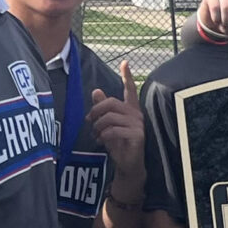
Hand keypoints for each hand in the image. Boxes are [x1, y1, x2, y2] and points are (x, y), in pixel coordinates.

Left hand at [92, 59, 146, 178]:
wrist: (129, 165)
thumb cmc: (119, 144)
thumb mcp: (108, 125)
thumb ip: (103, 109)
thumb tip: (96, 91)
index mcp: (130, 109)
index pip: (130, 89)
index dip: (127, 76)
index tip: (125, 62)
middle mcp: (136, 114)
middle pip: (112, 102)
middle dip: (96, 111)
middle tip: (89, 121)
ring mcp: (138, 124)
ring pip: (110, 117)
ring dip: (98, 126)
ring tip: (96, 134)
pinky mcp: (137, 135)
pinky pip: (114, 130)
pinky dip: (104, 135)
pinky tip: (102, 141)